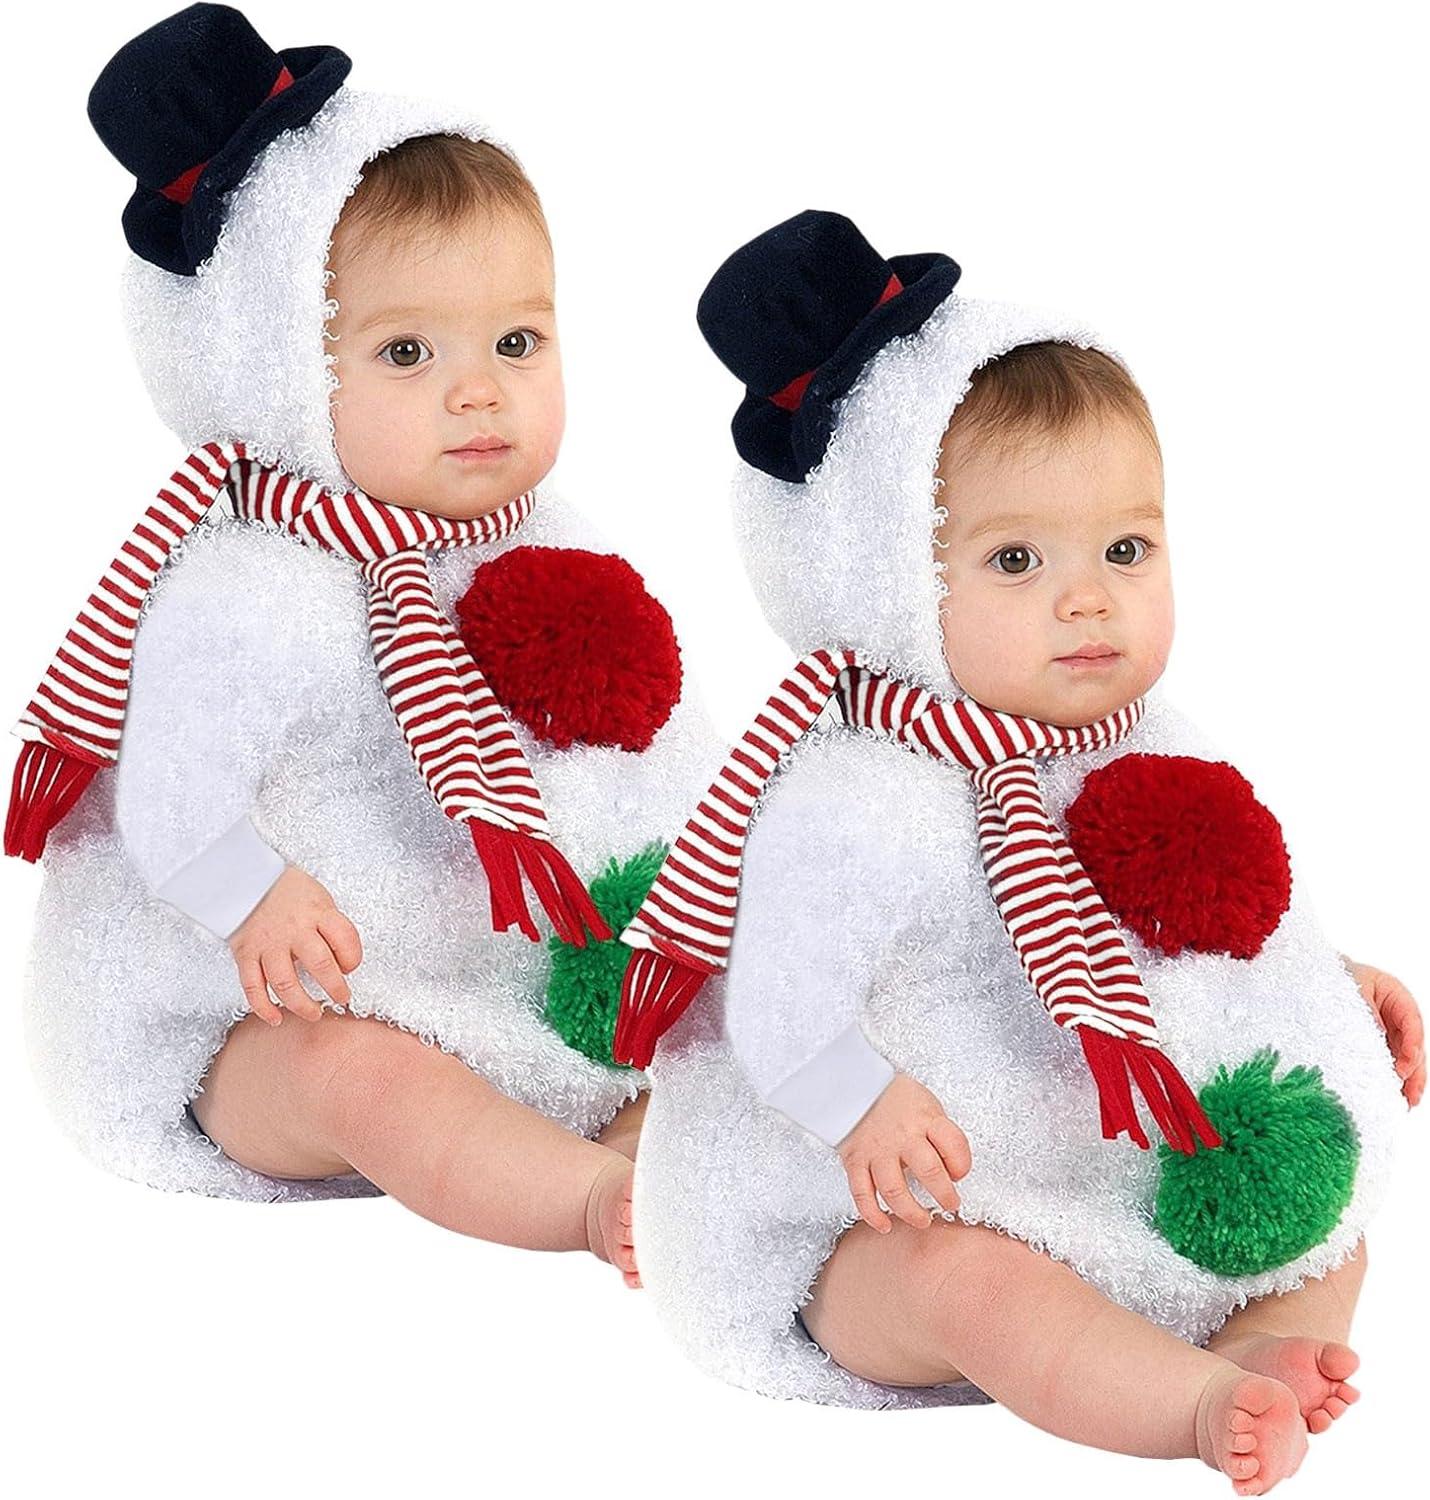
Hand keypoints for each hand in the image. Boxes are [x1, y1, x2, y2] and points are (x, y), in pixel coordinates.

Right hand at [229, 867, 362, 1026]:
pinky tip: (275, 1018)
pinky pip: (252, 986)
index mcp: (317, 912)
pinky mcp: (246, 953)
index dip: (353, 958)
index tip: (351, 967)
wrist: (245, 878)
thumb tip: (343, 960)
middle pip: (320, 965)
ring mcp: (268, 944)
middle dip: (335, 988)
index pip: (345, 939)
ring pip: (285, 982)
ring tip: (314, 1013)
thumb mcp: (319, 898)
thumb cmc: (288, 891)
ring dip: (301, 1004)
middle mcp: (294, 930)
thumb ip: (331, 926)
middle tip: (341, 998)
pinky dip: (263, 1007)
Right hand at [838, 1072, 970, 1232]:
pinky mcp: (855, 1160)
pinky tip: (884, 1225)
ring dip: (911, 1212)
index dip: (963, 1165)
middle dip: (945, 1195)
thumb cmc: (896, 1098)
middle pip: (929, 1172)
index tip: (959, 1174)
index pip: (954, 1145)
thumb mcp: (926, 1104)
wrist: (853, 1083)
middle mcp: (902, 1137)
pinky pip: (861, 1193)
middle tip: (950, 1205)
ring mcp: (877, 1150)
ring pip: (894, 1190)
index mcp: (925, 1119)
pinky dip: (872, 1214)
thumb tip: (952, 1169)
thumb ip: (939, 1134)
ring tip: (922, 1220)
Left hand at [1343, 955, 1423, 1106]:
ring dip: (1408, 1081)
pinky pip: (1390, 1062)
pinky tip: (1394, 1095)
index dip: (1412, 1045)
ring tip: (1407, 1102)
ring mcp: (1392, 1033)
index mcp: (1397, 997)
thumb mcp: (1353, 988)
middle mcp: (1399, 1018)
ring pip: (1406, 1059)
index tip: (1406, 1064)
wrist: (1323, 977)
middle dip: (1415, 1072)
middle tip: (1411, 1095)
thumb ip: (1366, 1011)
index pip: (1412, 1022)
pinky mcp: (1380, 1045)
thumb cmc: (1340, 977)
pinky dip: (1393, 1078)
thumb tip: (1378, 1035)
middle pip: (1414, 1047)